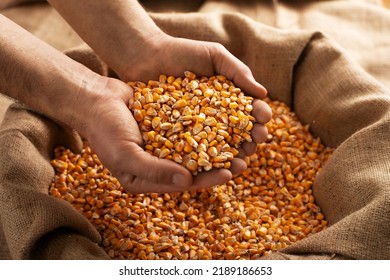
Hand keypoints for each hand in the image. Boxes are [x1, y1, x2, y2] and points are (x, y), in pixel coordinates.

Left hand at [117, 34, 271, 177]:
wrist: (146, 55)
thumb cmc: (182, 52)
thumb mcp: (214, 55)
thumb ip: (238, 71)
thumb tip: (263, 93)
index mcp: (228, 99)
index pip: (249, 111)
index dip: (259, 117)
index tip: (264, 120)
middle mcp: (215, 117)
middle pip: (238, 133)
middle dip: (250, 139)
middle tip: (255, 143)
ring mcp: (196, 128)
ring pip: (218, 146)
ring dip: (232, 156)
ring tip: (240, 161)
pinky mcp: (177, 136)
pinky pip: (192, 150)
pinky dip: (204, 159)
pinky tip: (212, 165)